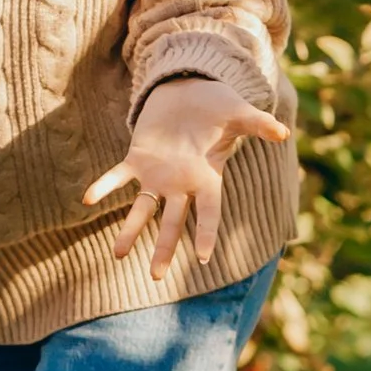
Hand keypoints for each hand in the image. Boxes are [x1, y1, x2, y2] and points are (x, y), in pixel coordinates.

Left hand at [86, 80, 290, 277]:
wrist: (189, 93)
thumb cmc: (219, 107)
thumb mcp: (239, 113)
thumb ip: (258, 124)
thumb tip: (282, 131)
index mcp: (208, 177)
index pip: (209, 211)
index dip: (207, 232)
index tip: (204, 257)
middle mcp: (181, 183)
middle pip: (173, 222)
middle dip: (165, 247)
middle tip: (155, 276)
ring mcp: (157, 174)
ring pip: (143, 208)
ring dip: (131, 230)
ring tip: (116, 254)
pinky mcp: (137, 158)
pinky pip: (118, 176)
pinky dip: (104, 186)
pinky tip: (87, 198)